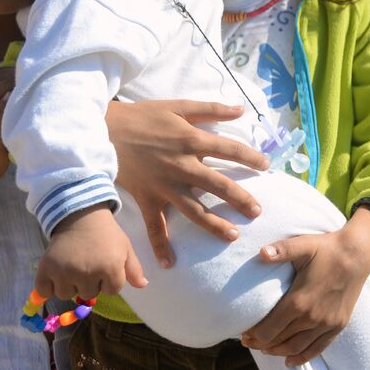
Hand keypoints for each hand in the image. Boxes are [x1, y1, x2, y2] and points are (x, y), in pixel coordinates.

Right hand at [35, 206, 146, 298]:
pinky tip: (55, 275)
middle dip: (89, 282)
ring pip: (67, 294)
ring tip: (72, 267)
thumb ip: (134, 269)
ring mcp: (65, 271)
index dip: (109, 280)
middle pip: (88, 294)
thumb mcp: (125, 248)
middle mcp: (87, 272)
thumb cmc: (106, 234)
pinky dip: (47, 287)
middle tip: (87, 263)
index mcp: (110, 268)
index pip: (111, 291)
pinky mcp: (46, 269)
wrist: (81, 215)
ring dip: (69, 285)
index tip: (104, 266)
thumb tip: (143, 285)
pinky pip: (44, 291)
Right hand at [107, 99, 269, 268]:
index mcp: (192, 140)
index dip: (250, 158)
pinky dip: (160, 246)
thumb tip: (241, 109)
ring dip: (214, 224)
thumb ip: (211, 109)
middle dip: (240, 199)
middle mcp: (182, 166)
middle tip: (257, 211)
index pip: (230, 150)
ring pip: (194, 210)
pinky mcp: (147, 198)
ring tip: (233, 236)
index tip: (266, 166)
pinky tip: (169, 263)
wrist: (104, 130)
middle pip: (218, 184)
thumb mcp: (178, 106)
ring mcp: (165, 185)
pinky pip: (155, 226)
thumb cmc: (143, 117)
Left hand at [240, 208, 369, 366]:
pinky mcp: (338, 325)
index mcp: (299, 301)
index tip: (243, 332)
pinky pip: (318, 348)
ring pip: (296, 348)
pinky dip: (302, 357)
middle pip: (279, 341)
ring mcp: (327, 324)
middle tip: (247, 341)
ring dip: (278, 351)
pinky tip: (289, 360)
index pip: (268, 330)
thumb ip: (281, 250)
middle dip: (260, 343)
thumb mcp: (303, 245)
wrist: (357, 254)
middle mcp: (312, 318)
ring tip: (265, 348)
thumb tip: (260, 252)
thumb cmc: (327, 248)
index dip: (253, 335)